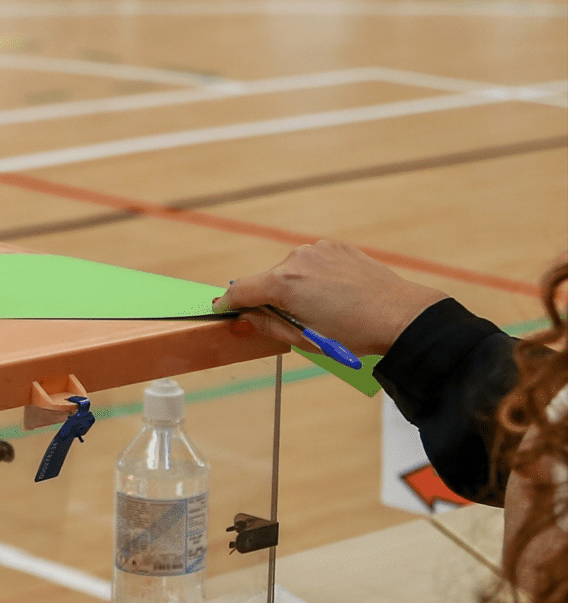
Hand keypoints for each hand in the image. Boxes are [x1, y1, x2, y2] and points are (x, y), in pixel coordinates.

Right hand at [213, 240, 447, 355]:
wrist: (399, 315)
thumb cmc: (352, 332)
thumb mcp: (303, 337)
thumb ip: (267, 324)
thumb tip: (245, 318)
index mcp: (283, 282)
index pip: (241, 291)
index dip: (229, 304)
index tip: (222, 310)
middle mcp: (296, 258)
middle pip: (266, 280)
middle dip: (268, 299)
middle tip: (288, 321)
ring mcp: (317, 250)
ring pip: (289, 271)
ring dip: (293, 287)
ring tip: (319, 309)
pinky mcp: (335, 247)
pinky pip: (312, 263)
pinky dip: (313, 277)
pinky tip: (333, 295)